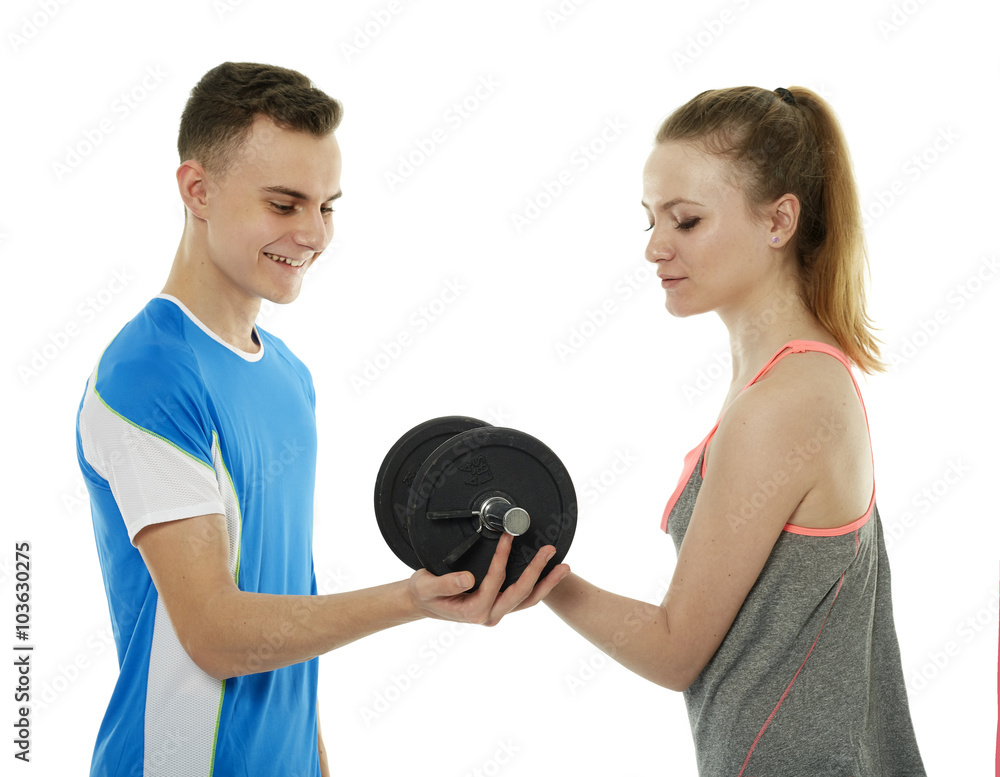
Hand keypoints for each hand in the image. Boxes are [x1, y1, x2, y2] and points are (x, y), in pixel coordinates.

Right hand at [407, 533, 569, 626]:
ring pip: (528, 600)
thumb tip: (468, 579)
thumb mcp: (427, 587)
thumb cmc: (424, 594)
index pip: (495, 581)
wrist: (421, 603)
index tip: (508, 536)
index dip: (503, 557)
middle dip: (538, 571)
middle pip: (521, 593)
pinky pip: (523, 599)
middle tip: (549, 551)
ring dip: (547, 583)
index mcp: (474, 611)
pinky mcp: (499, 607)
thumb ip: (447, 583)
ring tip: (564, 567)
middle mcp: (488, 615)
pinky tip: (549, 575)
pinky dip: (539, 587)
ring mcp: (496, 613)